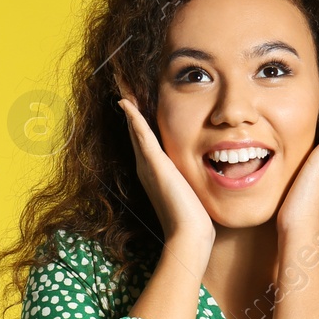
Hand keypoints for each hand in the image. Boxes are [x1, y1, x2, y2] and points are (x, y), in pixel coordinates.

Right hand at [116, 83, 214, 251]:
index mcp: (155, 170)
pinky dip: (133, 118)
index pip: (146, 136)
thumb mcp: (190, 191)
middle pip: (135, 129)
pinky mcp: (154, 166)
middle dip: (129, 106)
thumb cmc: (193, 218)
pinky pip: (141, 135)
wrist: (188, 235)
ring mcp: (148, 165)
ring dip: (128, 106)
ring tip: (120, 85)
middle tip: (121, 83)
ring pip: (135, 128)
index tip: (135, 97)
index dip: (139, 117)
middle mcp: (146, 166)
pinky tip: (126, 103)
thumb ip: (187, 179)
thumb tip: (198, 173)